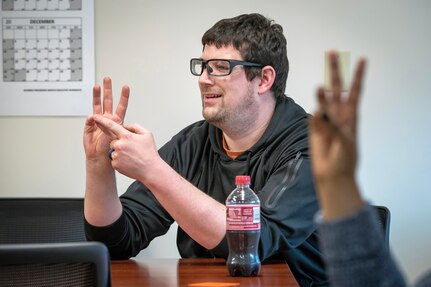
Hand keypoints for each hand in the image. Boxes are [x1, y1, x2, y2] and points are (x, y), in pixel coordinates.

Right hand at [83, 77, 129, 161]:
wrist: (101, 157)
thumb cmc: (111, 149)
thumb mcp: (117, 138)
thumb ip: (115, 127)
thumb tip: (114, 118)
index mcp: (117, 120)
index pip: (122, 106)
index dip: (124, 97)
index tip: (126, 86)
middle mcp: (108, 118)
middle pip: (108, 100)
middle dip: (108, 89)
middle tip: (107, 78)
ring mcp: (98, 120)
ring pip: (97, 105)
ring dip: (97, 95)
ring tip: (96, 85)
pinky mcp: (90, 125)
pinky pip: (90, 118)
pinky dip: (92, 118)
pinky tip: (93, 120)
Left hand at [93, 115, 158, 179]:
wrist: (151, 170)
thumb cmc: (150, 153)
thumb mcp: (147, 134)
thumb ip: (135, 127)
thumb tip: (125, 126)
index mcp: (127, 136)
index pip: (111, 125)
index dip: (102, 120)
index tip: (95, 117)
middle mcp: (119, 145)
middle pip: (113, 140)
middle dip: (120, 143)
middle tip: (131, 149)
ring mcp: (116, 155)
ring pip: (113, 150)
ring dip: (120, 152)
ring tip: (131, 156)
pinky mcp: (115, 164)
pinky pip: (114, 159)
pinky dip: (120, 161)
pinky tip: (129, 162)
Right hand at [310, 51, 365, 183]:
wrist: (332, 174)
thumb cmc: (344, 158)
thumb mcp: (344, 140)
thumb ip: (331, 124)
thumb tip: (319, 111)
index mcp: (351, 116)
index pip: (355, 91)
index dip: (358, 75)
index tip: (362, 59)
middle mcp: (338, 114)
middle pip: (337, 88)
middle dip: (335, 71)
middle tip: (333, 54)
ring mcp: (325, 119)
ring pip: (323, 100)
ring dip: (322, 93)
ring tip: (320, 88)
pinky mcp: (314, 127)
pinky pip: (315, 116)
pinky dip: (317, 115)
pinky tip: (319, 120)